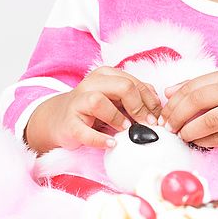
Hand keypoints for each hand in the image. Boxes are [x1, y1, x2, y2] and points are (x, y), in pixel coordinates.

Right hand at [24, 66, 162, 153]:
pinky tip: (113, 143)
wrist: (59, 119)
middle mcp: (91, 84)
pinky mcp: (69, 123)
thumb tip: (158, 106)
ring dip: (118, 117)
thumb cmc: (94, 109)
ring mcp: (78, 102)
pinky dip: (100, 139)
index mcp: (106, 75)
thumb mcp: (116, 98)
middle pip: (122, 87)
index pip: (135, 82)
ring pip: (99, 101)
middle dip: (140, 107)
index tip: (158, 117)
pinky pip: (84, 131)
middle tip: (148, 124)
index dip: (150, 100)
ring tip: (128, 129)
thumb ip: (135, 97)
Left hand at [159, 70, 217, 154]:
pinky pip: (217, 138)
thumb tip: (168, 92)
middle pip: (197, 101)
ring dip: (188, 131)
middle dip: (177, 116)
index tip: (163, 114)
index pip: (192, 87)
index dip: (173, 102)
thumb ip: (197, 88)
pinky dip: (202, 141)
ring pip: (207, 121)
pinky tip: (197, 141)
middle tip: (168, 127)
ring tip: (181, 135)